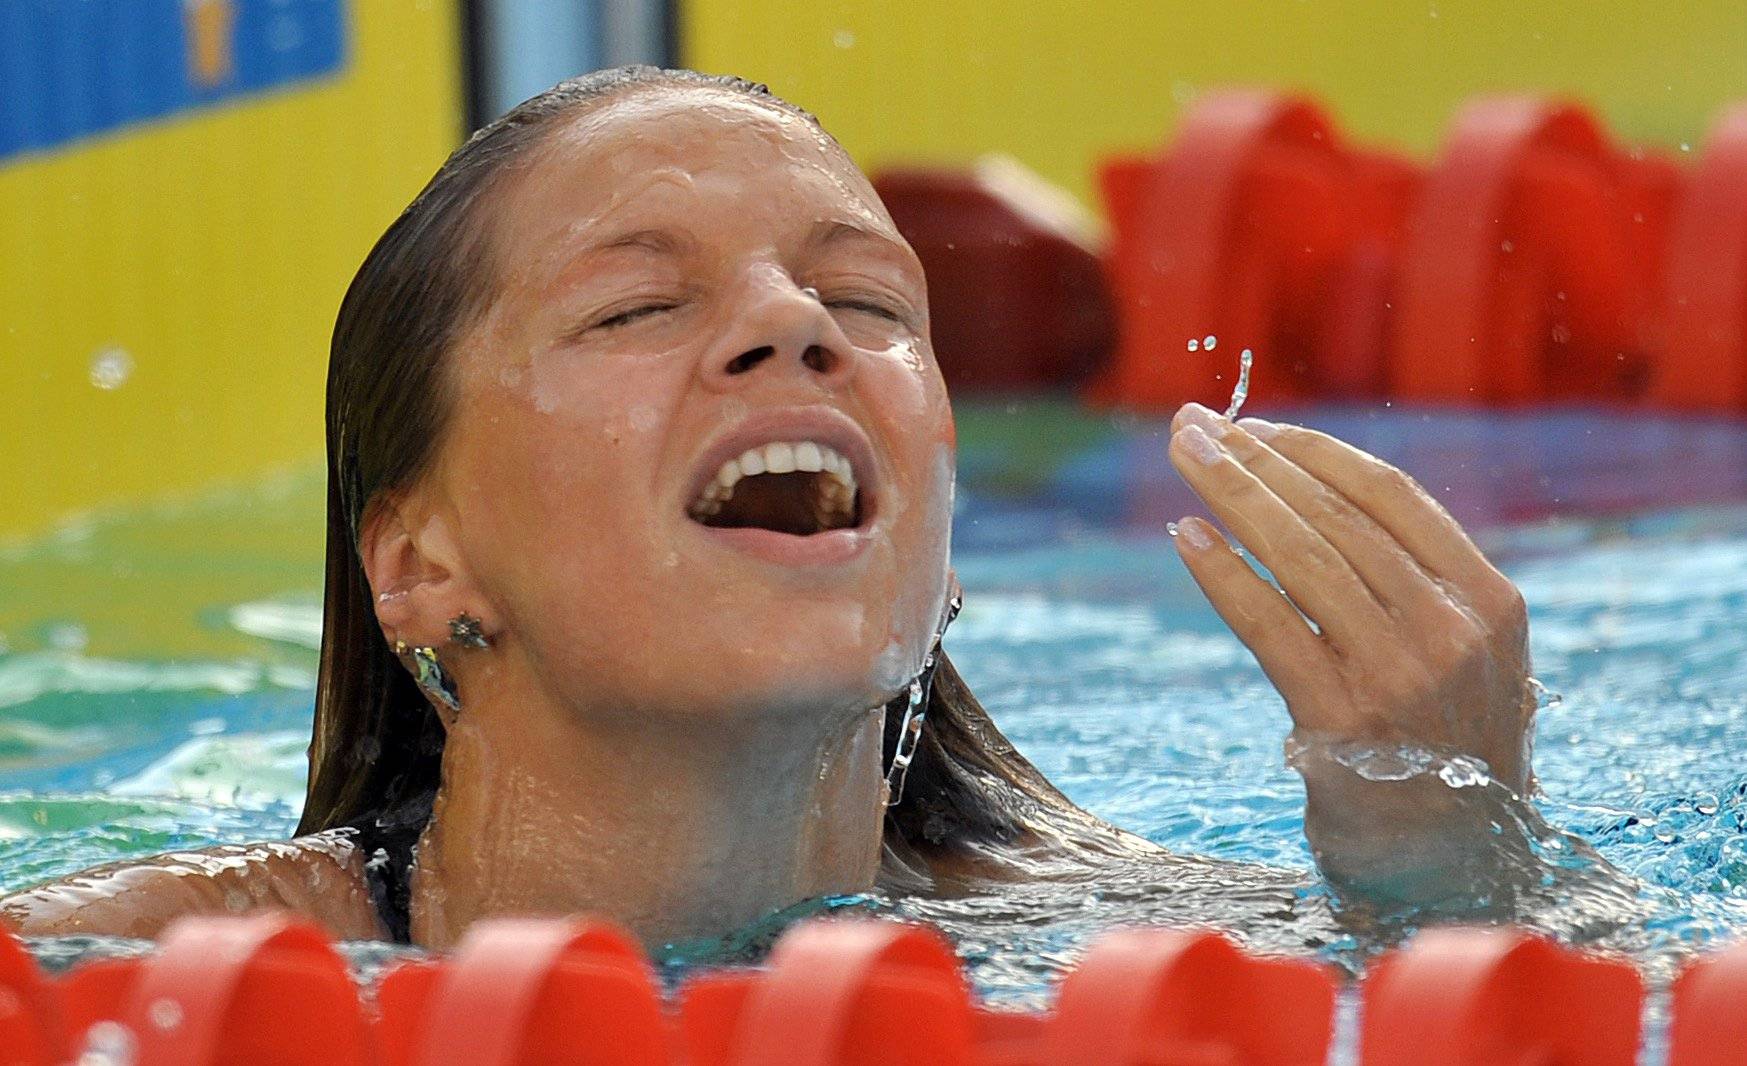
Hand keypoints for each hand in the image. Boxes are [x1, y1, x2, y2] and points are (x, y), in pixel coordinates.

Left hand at [1166, 403, 1536, 899]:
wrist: (1453, 866)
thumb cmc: (1444, 749)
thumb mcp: (1465, 657)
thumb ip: (1413, 583)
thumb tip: (1309, 493)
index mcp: (1488, 600)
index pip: (1389, 494)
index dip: (1312, 452)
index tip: (1253, 426)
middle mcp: (1451, 628)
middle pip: (1334, 515)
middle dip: (1254, 462)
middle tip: (1192, 425)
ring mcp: (1399, 673)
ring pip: (1301, 556)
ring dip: (1232, 495)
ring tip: (1183, 455)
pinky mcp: (1342, 720)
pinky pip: (1270, 624)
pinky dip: (1223, 573)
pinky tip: (1186, 534)